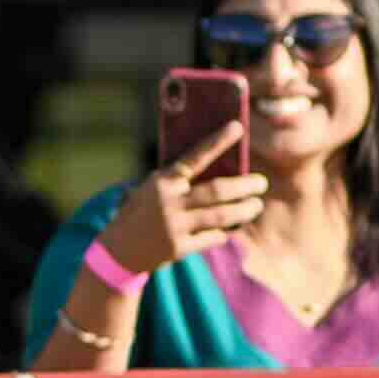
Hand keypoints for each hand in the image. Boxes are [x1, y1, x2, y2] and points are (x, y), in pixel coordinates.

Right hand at [105, 127, 266, 278]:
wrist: (117, 251)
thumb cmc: (141, 212)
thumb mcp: (151, 189)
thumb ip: (178, 180)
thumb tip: (221, 170)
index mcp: (163, 181)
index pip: (194, 157)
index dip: (217, 141)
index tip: (238, 126)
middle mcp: (169, 201)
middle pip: (217, 191)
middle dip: (245, 186)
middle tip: (261, 183)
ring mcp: (174, 226)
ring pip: (221, 216)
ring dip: (244, 210)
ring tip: (256, 205)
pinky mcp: (178, 248)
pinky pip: (212, 238)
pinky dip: (224, 232)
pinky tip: (231, 228)